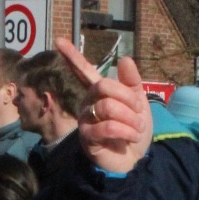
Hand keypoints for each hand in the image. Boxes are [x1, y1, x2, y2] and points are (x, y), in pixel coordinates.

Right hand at [55, 38, 151, 175]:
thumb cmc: (133, 131)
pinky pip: (107, 127)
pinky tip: (130, 138)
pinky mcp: (87, 138)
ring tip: (136, 129)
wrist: (135, 158)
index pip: (84, 70)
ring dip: (130, 119)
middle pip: (104, 86)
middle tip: (138, 114)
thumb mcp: (139, 104)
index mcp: (99, 93)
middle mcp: (88, 103)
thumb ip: (132, 82)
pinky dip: (125, 132)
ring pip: (108, 107)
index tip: (58, 40)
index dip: (72, 56)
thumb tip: (124, 58)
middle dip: (128, 99)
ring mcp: (85, 120)